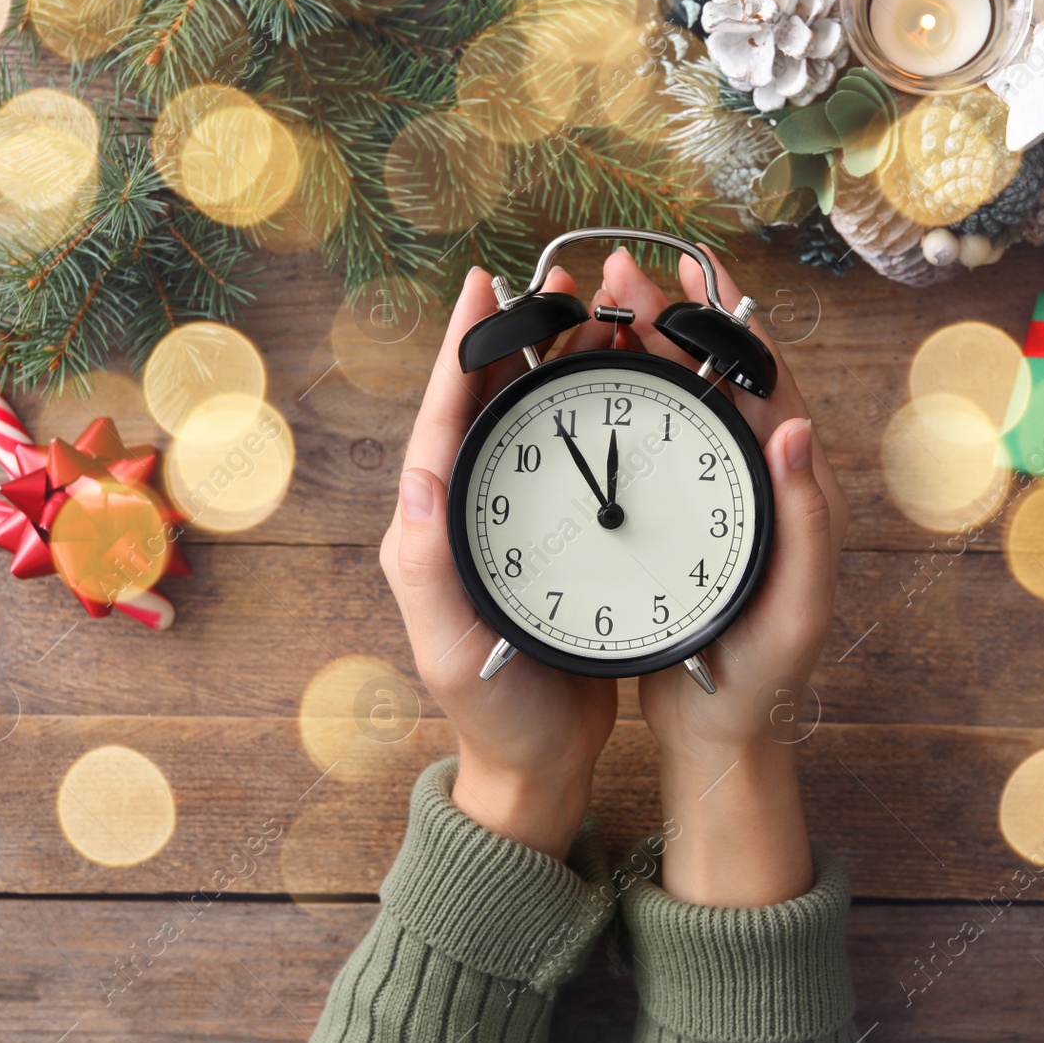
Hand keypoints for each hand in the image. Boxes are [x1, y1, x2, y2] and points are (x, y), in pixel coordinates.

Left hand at [380, 265, 621, 859]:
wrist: (540, 765)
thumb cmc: (496, 713)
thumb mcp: (455, 649)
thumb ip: (428, 567)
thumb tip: (417, 473)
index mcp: (436, 529)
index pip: (444, 423)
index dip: (463, 351)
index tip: (483, 287)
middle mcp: (471, 513)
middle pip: (492, 405)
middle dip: (520, 335)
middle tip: (559, 278)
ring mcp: (515, 523)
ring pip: (536, 423)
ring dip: (563, 362)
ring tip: (599, 309)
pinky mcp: (557, 538)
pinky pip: (573, 460)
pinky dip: (595, 411)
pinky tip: (626, 383)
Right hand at [602, 248, 849, 904]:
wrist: (721, 732)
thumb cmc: (765, 677)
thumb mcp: (795, 609)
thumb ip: (806, 524)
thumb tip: (800, 428)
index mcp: (789, 486)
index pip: (762, 381)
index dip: (724, 323)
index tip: (683, 276)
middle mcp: (749, 476)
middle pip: (709, 375)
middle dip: (667, 316)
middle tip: (615, 274)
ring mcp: (704, 493)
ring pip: (670, 401)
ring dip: (633, 348)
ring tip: (588, 305)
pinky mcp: (666, 516)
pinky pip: (639, 443)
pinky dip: (611, 400)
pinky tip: (574, 379)